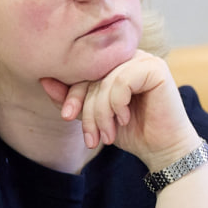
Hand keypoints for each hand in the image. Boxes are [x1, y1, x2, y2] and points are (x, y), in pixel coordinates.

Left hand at [40, 51, 201, 170]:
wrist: (163, 150)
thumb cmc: (131, 132)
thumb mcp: (95, 116)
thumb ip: (72, 99)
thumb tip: (44, 80)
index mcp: (114, 63)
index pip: (83, 71)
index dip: (71, 93)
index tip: (67, 117)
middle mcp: (129, 56)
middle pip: (92, 75)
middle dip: (87, 109)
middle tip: (90, 137)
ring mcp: (144, 59)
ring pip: (106, 80)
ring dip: (101, 113)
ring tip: (106, 135)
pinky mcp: (156, 68)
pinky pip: (122, 81)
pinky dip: (118, 104)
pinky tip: (125, 119)